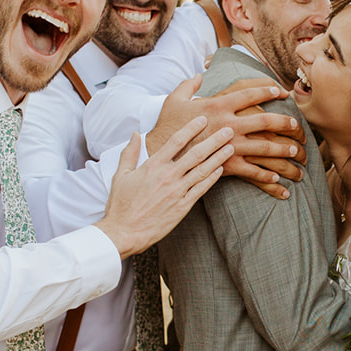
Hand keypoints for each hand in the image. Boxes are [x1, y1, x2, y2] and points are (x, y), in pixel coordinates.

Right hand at [98, 119, 232, 256]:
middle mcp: (168, 176)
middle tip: (228, 130)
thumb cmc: (120, 204)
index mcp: (152, 165)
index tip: (202, 119)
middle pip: (196, 153)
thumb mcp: (120, 174)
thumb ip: (129, 152)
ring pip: (203, 170)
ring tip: (231, 147)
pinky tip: (221, 169)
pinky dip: (212, 178)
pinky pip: (201, 189)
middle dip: (214, 140)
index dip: (191, 128)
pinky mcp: (182, 206)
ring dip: (218, 157)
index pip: (176, 141)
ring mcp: (177, 191)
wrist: (124, 231)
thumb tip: (135, 134)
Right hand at [150, 75, 305, 199]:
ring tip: (297, 154)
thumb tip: (198, 75)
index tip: (281, 91)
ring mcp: (228, 146)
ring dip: (284, 151)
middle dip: (285, 122)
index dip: (267, 90)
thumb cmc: (165, 126)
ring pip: (264, 147)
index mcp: (217, 105)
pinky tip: (278, 179)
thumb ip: (188, 85)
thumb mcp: (174, 100)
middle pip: (265, 120)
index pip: (248, 93)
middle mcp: (227, 124)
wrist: (157, 154)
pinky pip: (252, 172)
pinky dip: (267, 176)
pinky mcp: (225, 166)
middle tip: (297, 126)